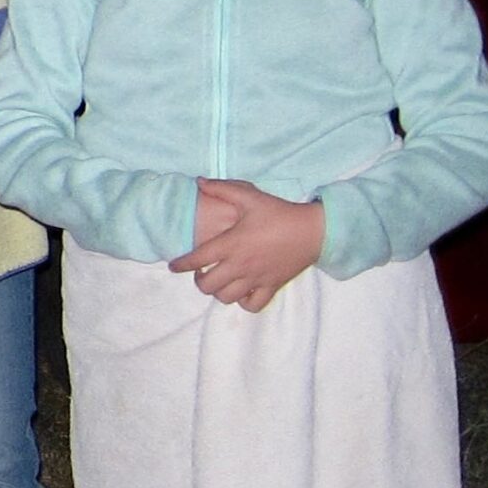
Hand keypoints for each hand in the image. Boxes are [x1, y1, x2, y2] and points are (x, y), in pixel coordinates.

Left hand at [170, 179, 323, 310]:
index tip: (174, 265)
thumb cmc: (279, 212)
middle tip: (202, 271)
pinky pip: (252, 305)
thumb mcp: (249, 196)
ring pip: (226, 298)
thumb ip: (222, 189)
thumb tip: (199, 181)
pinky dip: (243, 302)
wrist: (313, 230)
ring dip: (218, 291)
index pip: (196, 259)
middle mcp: (240, 265)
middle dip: (199, 281)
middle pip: (207, 286)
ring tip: (220, 280)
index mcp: (231, 244)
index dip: (181, 264)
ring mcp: (256, 279)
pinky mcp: (272, 286)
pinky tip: (242, 290)